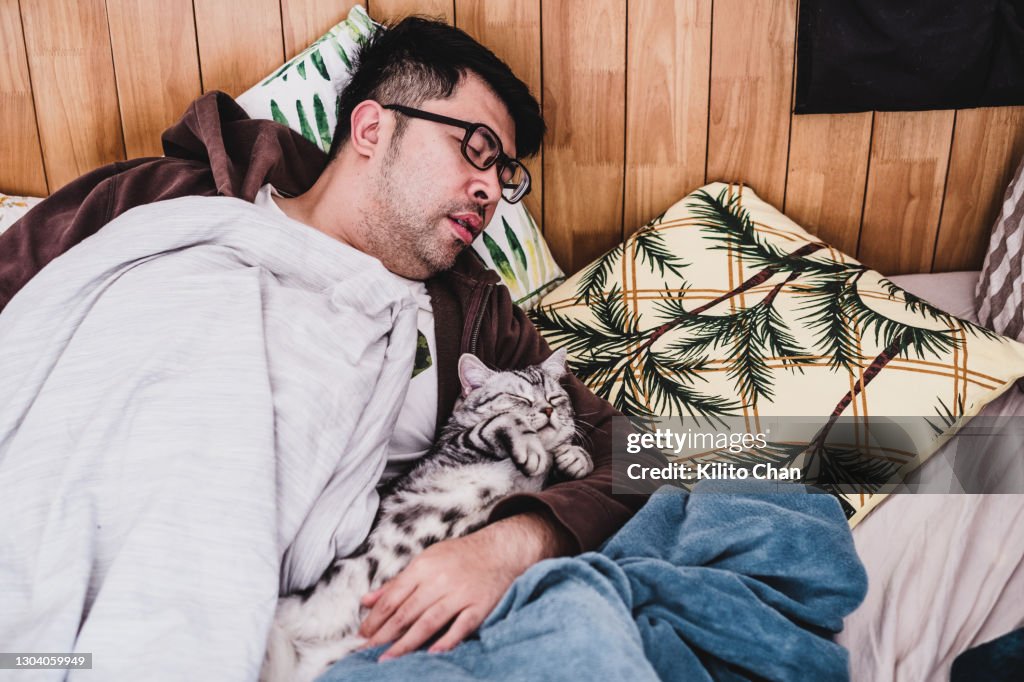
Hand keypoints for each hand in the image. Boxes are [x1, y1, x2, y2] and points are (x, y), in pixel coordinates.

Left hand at [357, 511, 574, 659]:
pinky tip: (432, 654)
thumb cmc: (458, 557)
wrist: (499, 550)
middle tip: (367, 653)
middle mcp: (439, 580)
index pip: (393, 597)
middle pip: (407, 612)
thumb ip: (396, 583)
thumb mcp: (425, 561)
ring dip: (406, 643)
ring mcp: (460, 593)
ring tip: (388, 659)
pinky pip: (461, 626)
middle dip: (384, 634)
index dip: (375, 618)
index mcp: (423, 567)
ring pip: (428, 622)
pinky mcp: (479, 606)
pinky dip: (447, 640)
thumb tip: (366, 600)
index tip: (362, 635)